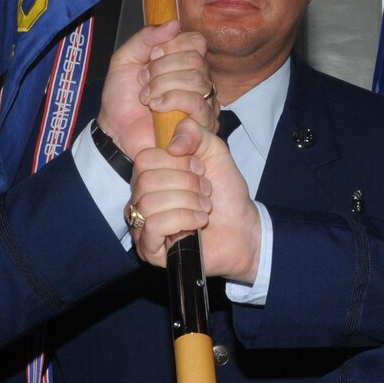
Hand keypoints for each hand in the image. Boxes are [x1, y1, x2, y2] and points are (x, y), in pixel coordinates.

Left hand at [100, 20, 215, 157]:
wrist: (115, 131)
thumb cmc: (121, 98)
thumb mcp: (125, 59)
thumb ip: (146, 38)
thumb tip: (175, 24)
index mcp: (184, 63)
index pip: (196, 41)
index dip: (171, 46)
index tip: (150, 58)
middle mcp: (200, 81)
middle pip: (195, 59)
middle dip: (161, 69)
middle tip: (143, 82)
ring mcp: (205, 103)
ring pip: (196, 80)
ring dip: (162, 86)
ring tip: (148, 98)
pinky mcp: (203, 125)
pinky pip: (198, 103)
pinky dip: (171, 101)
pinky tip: (156, 108)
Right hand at [128, 118, 260, 280]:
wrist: (242, 229)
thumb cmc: (226, 194)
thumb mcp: (215, 152)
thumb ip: (195, 133)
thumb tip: (173, 145)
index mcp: (151, 175)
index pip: (145, 159)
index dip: (177, 162)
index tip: (201, 169)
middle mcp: (141, 198)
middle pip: (146, 181)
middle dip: (186, 184)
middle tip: (206, 192)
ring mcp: (142, 225)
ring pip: (149, 204)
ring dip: (187, 202)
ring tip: (205, 208)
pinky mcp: (149, 249)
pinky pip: (153, 227)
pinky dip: (182, 220)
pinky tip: (198, 223)